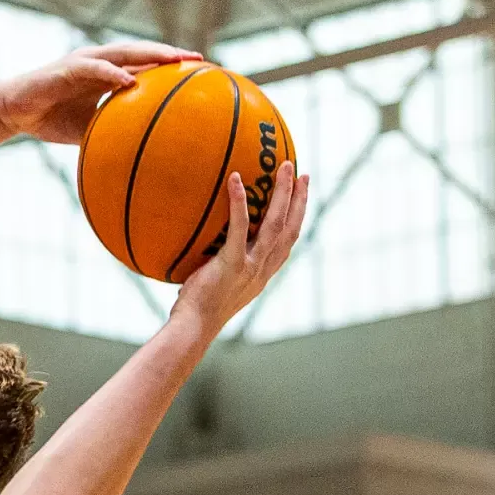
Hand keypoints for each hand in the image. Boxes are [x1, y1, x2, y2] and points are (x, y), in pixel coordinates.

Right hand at [0, 41, 200, 143]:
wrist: (15, 112)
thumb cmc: (52, 120)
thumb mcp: (90, 129)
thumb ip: (114, 131)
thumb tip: (141, 156)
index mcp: (108, 73)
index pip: (145, 65)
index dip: (171, 66)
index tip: (200, 72)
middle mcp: (100, 62)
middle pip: (142, 52)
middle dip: (170, 54)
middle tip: (199, 60)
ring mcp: (85, 62)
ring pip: (124, 52)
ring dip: (149, 54)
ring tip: (174, 59)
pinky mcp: (67, 69)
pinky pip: (95, 70)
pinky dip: (113, 74)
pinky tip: (131, 80)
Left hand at [172, 161, 308, 331]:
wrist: (193, 328)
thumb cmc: (196, 309)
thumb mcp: (215, 283)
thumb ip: (219, 263)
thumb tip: (202, 243)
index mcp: (263, 274)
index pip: (288, 241)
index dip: (297, 217)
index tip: (301, 195)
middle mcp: (263, 270)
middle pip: (290, 228)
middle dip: (299, 199)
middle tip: (302, 173)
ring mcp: (251, 267)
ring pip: (275, 224)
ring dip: (283, 193)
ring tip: (284, 166)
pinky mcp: (233, 264)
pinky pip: (239, 228)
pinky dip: (238, 202)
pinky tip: (234, 180)